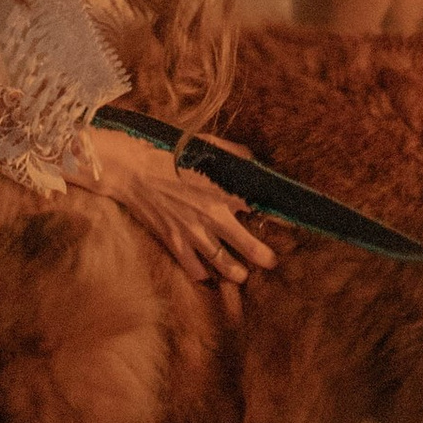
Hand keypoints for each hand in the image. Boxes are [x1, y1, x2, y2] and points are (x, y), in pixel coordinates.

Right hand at [71, 127, 274, 286]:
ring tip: (241, 276)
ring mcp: (192, 232)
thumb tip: (253, 161)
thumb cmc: (170, 152)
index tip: (290, 225)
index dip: (276, 218)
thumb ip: (233, 155)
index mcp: (223, 189)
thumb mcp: (206, 145)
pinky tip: (206, 275)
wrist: (133, 169)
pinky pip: (192, 266)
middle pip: (245, 244)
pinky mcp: (173, 241)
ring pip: (221, 262)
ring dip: (234, 272)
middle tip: (271, 262)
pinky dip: (200, 273)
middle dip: (262, 256)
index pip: (258, 207)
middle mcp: (212, 215)